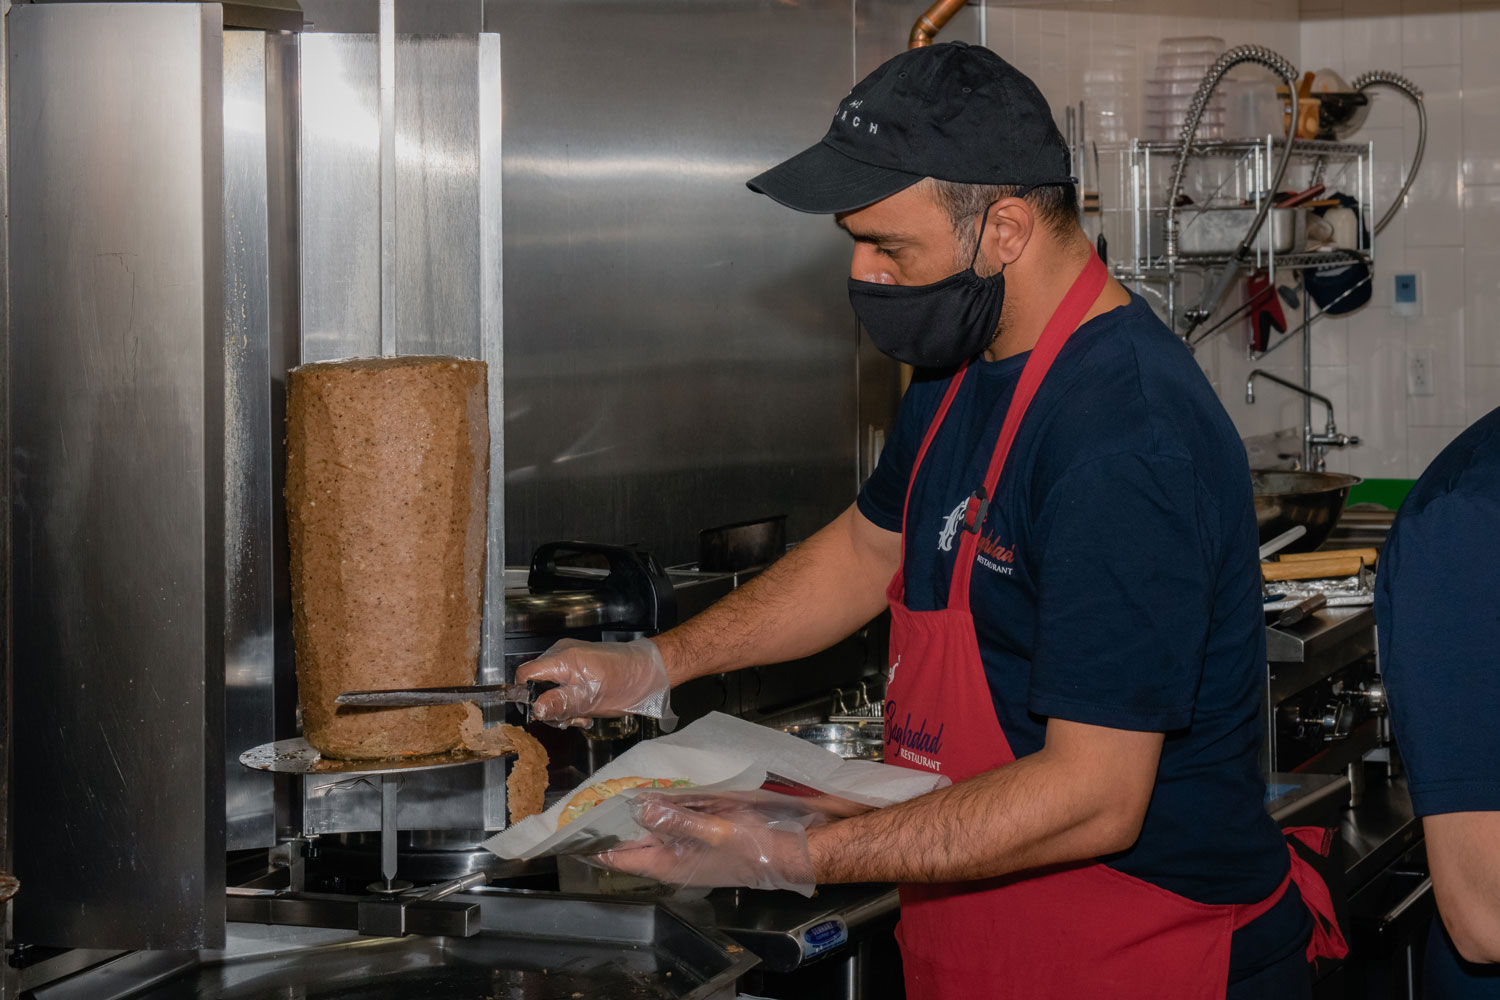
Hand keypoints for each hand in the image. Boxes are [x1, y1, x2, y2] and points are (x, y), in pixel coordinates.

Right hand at [515, 638, 675, 730]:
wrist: (649, 672)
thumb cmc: (626, 682)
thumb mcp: (590, 700)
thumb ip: (560, 703)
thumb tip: (535, 709)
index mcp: (562, 659)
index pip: (525, 675)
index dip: (527, 696)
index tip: (542, 712)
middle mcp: (562, 654)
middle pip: (537, 684)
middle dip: (550, 705)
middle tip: (572, 717)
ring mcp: (571, 658)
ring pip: (550, 687)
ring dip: (563, 706)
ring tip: (583, 714)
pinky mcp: (579, 664)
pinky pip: (563, 684)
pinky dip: (571, 699)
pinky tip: (586, 708)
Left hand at [590, 791, 825, 895]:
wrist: (792, 852)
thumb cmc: (754, 849)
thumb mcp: (712, 832)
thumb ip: (674, 820)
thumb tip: (638, 808)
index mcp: (668, 864)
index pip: (618, 857)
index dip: (593, 843)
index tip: (568, 828)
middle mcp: (673, 857)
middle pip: (632, 838)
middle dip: (612, 818)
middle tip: (588, 793)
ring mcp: (688, 845)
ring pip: (652, 825)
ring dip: (636, 808)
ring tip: (612, 784)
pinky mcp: (702, 831)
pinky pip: (674, 816)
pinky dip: (662, 802)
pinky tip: (655, 783)